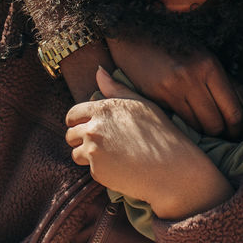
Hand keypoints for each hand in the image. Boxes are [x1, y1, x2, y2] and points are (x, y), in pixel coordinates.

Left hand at [65, 68, 233, 219]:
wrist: (172, 167)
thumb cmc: (161, 133)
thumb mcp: (141, 104)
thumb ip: (116, 88)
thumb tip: (99, 71)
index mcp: (103, 109)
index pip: (73, 114)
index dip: (79, 121)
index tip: (89, 127)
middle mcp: (93, 129)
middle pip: (70, 135)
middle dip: (81, 138)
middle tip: (101, 143)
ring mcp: (93, 151)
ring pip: (76, 154)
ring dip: (87, 155)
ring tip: (110, 156)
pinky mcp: (97, 172)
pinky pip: (90, 170)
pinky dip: (101, 170)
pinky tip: (119, 168)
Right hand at [108, 36, 242, 136]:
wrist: (135, 37)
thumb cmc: (176, 47)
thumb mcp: (207, 58)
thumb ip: (230, 86)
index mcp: (209, 66)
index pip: (233, 110)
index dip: (239, 127)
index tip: (238, 130)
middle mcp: (192, 78)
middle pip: (216, 124)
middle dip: (223, 132)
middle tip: (224, 133)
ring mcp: (172, 89)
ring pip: (198, 127)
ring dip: (205, 130)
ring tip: (206, 123)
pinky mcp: (156, 98)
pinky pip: (180, 121)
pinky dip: (188, 123)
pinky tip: (188, 115)